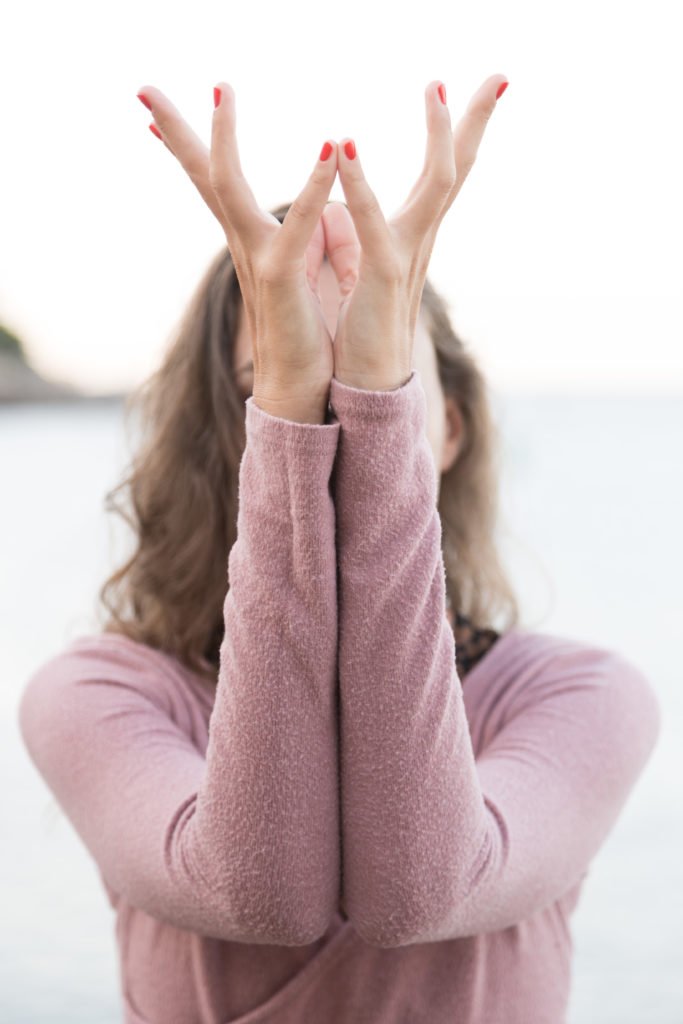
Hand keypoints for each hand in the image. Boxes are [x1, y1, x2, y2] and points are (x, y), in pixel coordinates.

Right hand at [136, 83, 338, 423]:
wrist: (298, 390)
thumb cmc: (300, 335)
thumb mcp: (297, 277)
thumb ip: (299, 243)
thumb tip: (307, 218)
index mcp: (249, 242)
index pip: (212, 185)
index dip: (188, 146)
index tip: (155, 114)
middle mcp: (244, 245)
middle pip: (202, 176)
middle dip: (175, 129)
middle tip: (143, 86)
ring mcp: (257, 260)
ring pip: (228, 188)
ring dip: (223, 137)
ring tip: (221, 89)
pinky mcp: (282, 279)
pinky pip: (296, 226)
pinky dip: (313, 187)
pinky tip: (330, 149)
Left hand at [321, 75, 507, 390]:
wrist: (365, 388)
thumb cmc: (363, 334)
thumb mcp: (362, 275)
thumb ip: (357, 241)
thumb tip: (342, 214)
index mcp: (413, 237)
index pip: (445, 174)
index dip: (462, 132)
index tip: (481, 88)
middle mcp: (419, 241)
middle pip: (457, 170)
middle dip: (475, 121)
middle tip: (500, 73)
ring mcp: (405, 258)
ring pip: (435, 187)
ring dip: (438, 137)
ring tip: (434, 90)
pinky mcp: (380, 277)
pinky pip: (372, 223)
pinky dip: (359, 184)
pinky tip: (343, 145)